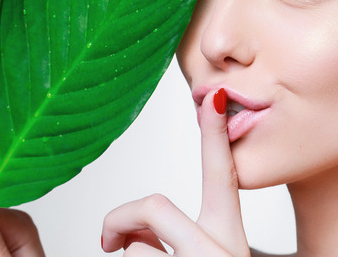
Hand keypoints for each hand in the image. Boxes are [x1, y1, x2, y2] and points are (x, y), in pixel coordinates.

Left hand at [101, 88, 249, 255]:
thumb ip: (183, 241)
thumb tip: (140, 238)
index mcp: (230, 240)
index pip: (223, 176)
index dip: (216, 134)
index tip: (214, 96)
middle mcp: (215, 252)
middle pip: (154, 206)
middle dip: (120, 218)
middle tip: (107, 239)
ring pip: (132, 247)